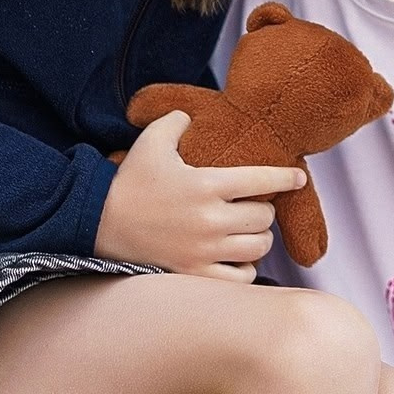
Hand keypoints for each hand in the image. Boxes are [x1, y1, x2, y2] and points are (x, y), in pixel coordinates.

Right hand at [94, 109, 305, 278]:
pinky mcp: (194, 273)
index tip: (298, 178)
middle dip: (264, 210)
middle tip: (253, 207)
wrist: (96, 223)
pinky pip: (241, 277)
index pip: (262, 180)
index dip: (286, 177)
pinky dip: (245, 268)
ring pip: (258, 247)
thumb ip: (175, 122)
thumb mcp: (149, 142)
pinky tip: (235, 259)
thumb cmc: (127, 183)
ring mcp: (203, 250)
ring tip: (247, 232)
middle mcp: (210, 219)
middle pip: (264, 217)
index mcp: (205, 184)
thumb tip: (191, 115)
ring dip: (257, 238)